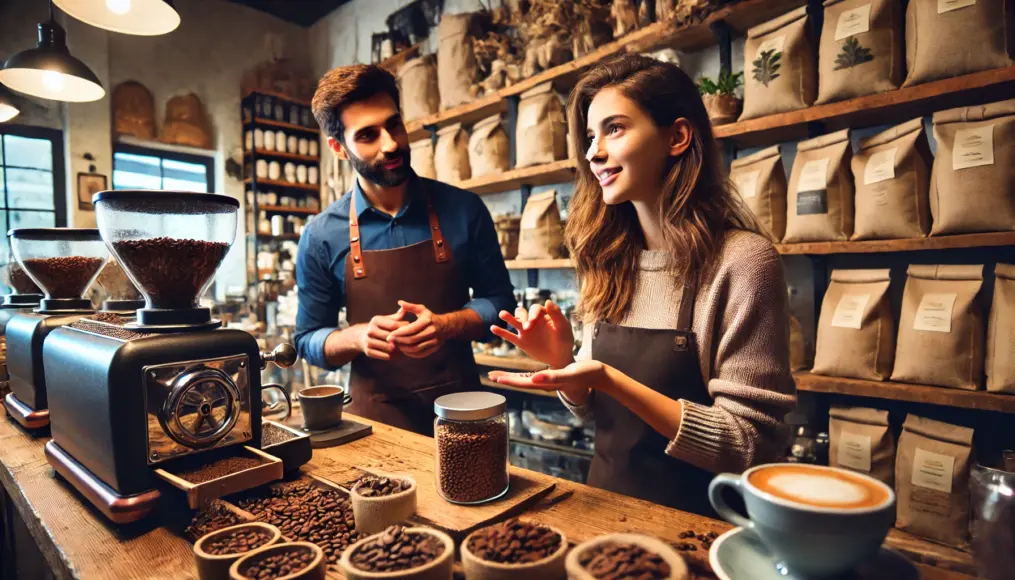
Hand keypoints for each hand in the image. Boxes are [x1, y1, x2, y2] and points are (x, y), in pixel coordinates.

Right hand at [359, 307, 406, 360]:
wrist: (361, 337)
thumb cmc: (379, 327)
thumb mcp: (386, 319)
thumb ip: (397, 316)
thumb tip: (406, 308)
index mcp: (376, 320)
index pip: (393, 325)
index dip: (404, 328)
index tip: (412, 330)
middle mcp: (370, 330)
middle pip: (391, 337)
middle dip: (401, 339)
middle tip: (410, 341)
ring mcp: (368, 341)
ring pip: (389, 347)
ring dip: (398, 349)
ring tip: (405, 347)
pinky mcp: (368, 352)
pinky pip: (386, 356)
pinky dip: (393, 356)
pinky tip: (397, 353)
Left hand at [386, 300, 444, 358]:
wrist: (446, 326)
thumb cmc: (430, 317)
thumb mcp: (421, 309)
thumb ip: (410, 306)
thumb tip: (399, 302)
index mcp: (427, 321)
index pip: (410, 329)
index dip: (398, 334)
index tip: (389, 336)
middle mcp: (432, 331)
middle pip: (412, 340)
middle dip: (399, 342)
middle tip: (390, 341)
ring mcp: (434, 341)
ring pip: (415, 349)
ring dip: (403, 349)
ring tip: (396, 345)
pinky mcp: (434, 348)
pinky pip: (420, 354)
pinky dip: (410, 354)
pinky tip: (404, 350)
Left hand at [488, 360, 605, 401]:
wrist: (597, 374)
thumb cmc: (585, 374)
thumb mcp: (568, 373)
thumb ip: (551, 377)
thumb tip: (532, 379)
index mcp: (546, 383)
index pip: (522, 382)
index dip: (508, 379)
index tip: (494, 377)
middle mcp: (545, 383)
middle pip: (521, 381)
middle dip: (506, 378)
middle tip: (490, 376)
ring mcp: (548, 380)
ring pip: (525, 378)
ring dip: (512, 376)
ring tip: (499, 374)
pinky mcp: (552, 376)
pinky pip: (534, 375)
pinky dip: (523, 372)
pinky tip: (520, 371)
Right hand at [490, 300, 573, 367]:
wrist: (560, 358)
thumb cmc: (564, 341)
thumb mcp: (563, 328)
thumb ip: (556, 315)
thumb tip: (548, 300)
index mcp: (544, 315)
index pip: (535, 309)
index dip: (532, 314)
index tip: (532, 324)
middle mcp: (533, 320)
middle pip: (522, 312)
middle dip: (522, 318)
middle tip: (526, 327)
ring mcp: (525, 331)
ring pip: (514, 321)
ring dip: (508, 317)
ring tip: (502, 314)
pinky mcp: (521, 342)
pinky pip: (509, 335)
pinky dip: (501, 331)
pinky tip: (493, 328)